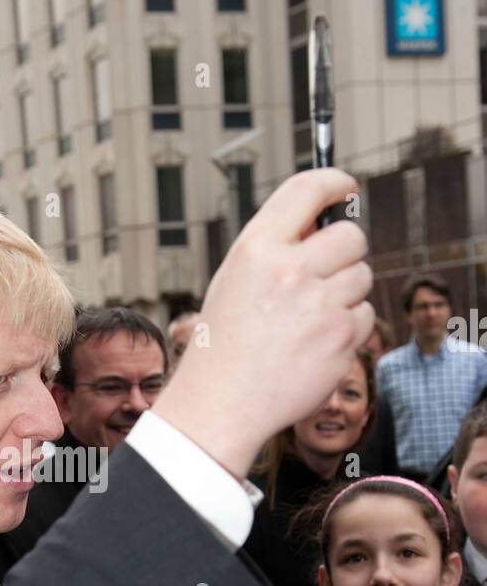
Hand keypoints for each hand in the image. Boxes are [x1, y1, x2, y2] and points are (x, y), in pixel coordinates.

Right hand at [153, 168, 373, 480]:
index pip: (307, 189)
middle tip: (329, 271)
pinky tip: (315, 344)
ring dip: (346, 293)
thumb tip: (322, 220)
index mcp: (256, 248)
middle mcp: (288, 272)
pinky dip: (348, 329)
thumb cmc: (224, 342)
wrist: (220, 404)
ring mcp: (318, 306)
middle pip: (352, 236)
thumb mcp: (234, 280)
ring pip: (362, 277)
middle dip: (347, 251)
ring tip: (310, 319)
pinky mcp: (339, 339)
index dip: (334, 181)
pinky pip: (364, 316)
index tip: (346, 187)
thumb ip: (276, 246)